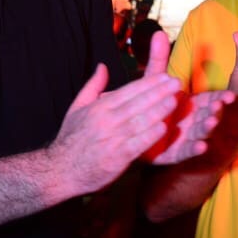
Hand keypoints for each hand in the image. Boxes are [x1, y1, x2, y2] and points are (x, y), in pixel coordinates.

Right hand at [48, 38, 181, 196]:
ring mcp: (112, 139)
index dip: (148, 83)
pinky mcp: (117, 158)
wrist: (60, 170)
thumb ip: (92, 86)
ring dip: (158, 110)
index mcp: (99, 107)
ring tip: (174, 100)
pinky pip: (137, 144)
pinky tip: (163, 128)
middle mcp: (107, 121)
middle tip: (176, 82)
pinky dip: (150, 135)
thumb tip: (102, 66)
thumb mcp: (77, 108)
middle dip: (158, 92)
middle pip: (137, 103)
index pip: (128, 91)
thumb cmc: (70, 139)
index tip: (165, 76)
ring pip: (140, 121)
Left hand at [138, 31, 234, 163]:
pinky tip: (202, 146)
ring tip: (212, 123)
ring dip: (208, 128)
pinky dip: (195, 149)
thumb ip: (159, 60)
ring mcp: (185, 137)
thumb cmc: (149, 104)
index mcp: (192, 103)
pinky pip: (187, 151)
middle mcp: (192, 120)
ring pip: (200, 133)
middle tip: (219, 108)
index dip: (221, 98)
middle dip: (215, 112)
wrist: (131, 132)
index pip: (211, 99)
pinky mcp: (175, 153)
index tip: (231, 95)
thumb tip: (158, 32)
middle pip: (208, 115)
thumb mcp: (153, 81)